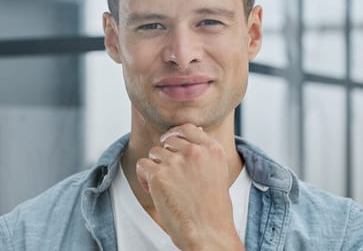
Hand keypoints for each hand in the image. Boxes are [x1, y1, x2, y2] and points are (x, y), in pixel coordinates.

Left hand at [136, 124, 243, 250]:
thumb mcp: (219, 172)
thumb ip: (206, 152)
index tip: (171, 145)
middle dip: (166, 156)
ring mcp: (176, 161)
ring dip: (155, 167)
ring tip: (164, 187)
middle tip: (170, 177)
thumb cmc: (214, 210)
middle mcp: (195, 151)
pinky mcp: (159, 175)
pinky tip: (154, 191)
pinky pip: (143, 165)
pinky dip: (144, 178)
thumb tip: (196, 130)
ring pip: (154, 152)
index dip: (176, 136)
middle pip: (168, 141)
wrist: (209, 234)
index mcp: (212, 149)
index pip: (188, 128)